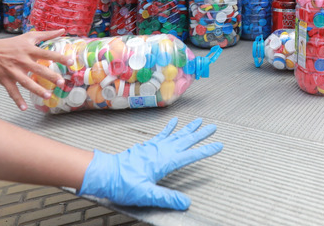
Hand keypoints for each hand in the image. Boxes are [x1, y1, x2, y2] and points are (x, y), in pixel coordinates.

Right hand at [0, 29, 71, 109]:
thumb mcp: (28, 37)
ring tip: (47, 96)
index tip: (71, 62)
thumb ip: (47, 35)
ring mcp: (13, 71)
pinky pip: (12, 91)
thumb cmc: (10, 44)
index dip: (59, 57)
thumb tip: (62, 30)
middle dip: (50, 76)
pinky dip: (18, 100)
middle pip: (38, 69)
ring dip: (37, 90)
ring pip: (26, 82)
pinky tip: (24, 108)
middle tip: (61, 82)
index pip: (47, 54)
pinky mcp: (5, 80)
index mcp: (29, 50)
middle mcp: (22, 61)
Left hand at [79, 117, 222, 209]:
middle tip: (213, 127)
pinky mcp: (146, 147)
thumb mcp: (146, 195)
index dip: (205, 151)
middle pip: (185, 141)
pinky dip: (169, 128)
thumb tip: (186, 203)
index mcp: (164, 162)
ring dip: (188, 129)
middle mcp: (161, 152)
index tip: (218, 146)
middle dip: (200, 135)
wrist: (105, 174)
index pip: (189, 156)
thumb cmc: (123, 185)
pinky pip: (161, 135)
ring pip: (175, 136)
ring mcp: (153, 148)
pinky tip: (174, 122)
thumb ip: (166, 198)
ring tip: (199, 121)